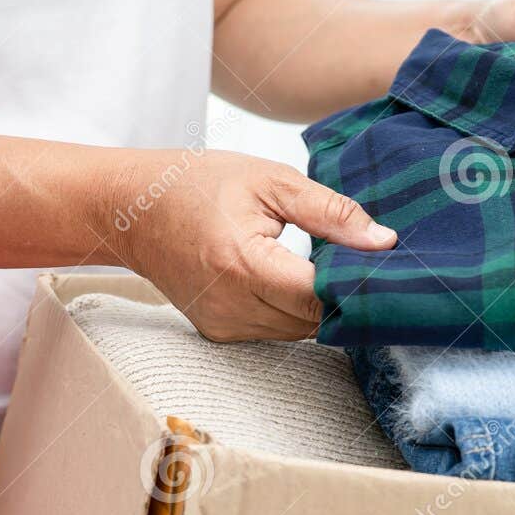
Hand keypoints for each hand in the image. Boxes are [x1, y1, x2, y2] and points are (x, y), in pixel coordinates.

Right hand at [105, 148, 394, 341]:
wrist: (131, 210)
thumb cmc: (197, 184)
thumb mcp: (270, 180)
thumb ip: (331, 212)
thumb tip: (384, 242)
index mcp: (243, 263)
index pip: (322, 295)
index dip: (356, 281)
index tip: (379, 261)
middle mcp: (231, 306)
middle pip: (315, 319)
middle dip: (341, 292)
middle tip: (355, 256)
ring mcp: (223, 326)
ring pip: (300, 330)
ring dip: (316, 302)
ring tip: (318, 261)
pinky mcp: (220, 334)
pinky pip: (277, 331)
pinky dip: (291, 308)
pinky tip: (287, 276)